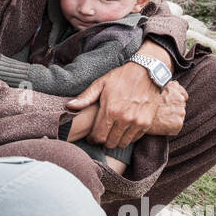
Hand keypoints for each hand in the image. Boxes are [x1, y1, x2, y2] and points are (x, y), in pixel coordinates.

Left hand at [66, 61, 188, 149]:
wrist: (146, 72)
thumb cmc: (121, 77)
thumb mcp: (100, 84)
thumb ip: (85, 98)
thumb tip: (69, 106)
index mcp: (110, 110)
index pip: (98, 136)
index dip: (92, 139)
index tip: (91, 137)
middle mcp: (124, 119)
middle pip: (109, 143)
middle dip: (103, 141)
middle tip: (101, 135)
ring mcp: (137, 122)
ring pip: (122, 143)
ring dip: (115, 141)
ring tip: (111, 133)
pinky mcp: (146, 123)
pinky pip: (134, 139)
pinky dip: (127, 137)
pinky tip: (123, 130)